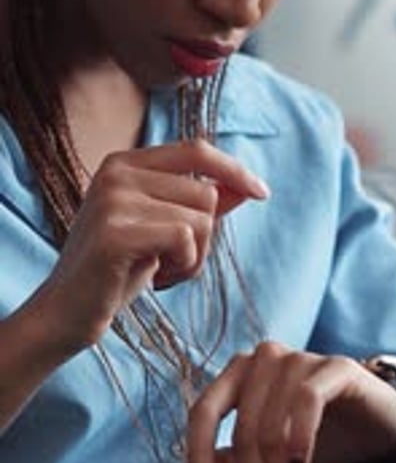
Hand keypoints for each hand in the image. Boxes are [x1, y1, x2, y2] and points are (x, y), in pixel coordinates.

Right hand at [41, 139, 269, 353]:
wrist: (67, 312)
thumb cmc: (117, 272)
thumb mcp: (163, 231)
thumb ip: (198, 205)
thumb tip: (245, 187)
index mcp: (124, 163)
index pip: (196, 150)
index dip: (234, 170)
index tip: (262, 193)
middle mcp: (116, 172)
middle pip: (206, 192)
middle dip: (205, 236)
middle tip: (173, 261)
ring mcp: (113, 200)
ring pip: (201, 218)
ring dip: (195, 256)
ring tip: (161, 270)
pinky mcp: (116, 232)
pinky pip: (185, 238)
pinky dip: (185, 266)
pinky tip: (157, 279)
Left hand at [187, 341, 395, 462]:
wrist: (379, 426)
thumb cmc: (320, 437)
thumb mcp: (273, 455)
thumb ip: (237, 459)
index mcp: (240, 374)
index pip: (204, 411)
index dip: (198, 452)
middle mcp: (263, 358)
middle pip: (244, 430)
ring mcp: (298, 357)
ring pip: (273, 426)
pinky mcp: (334, 365)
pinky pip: (306, 402)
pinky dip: (300, 441)